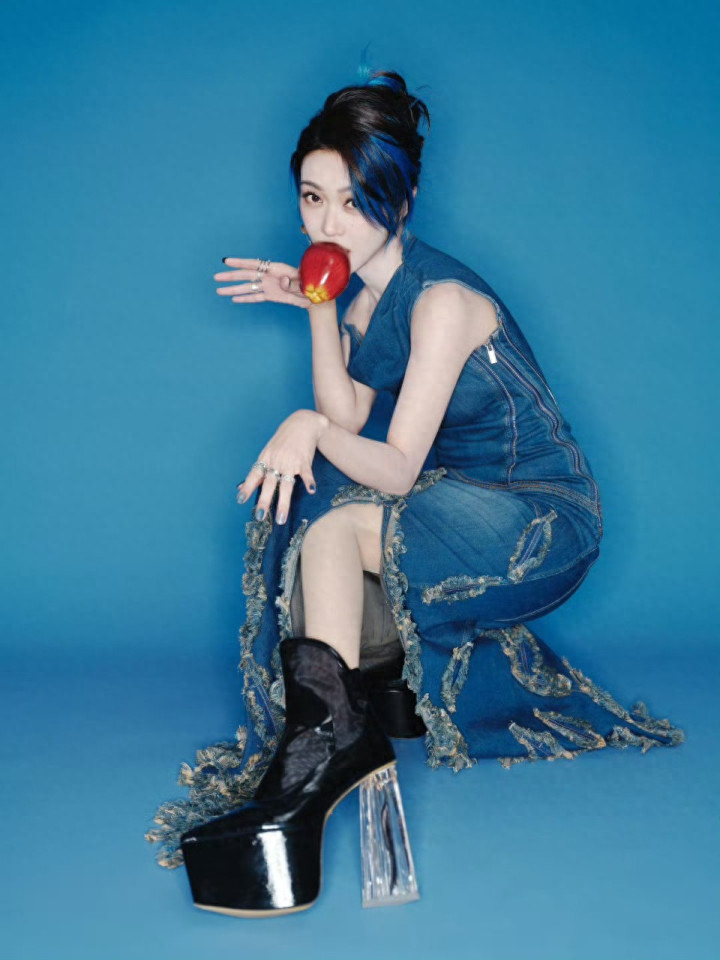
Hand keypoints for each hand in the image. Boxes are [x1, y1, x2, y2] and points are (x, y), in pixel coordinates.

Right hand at [215, 258, 310, 309]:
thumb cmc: (310, 285)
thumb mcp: (303, 281)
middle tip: (216, 277)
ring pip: (247, 288)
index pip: (254, 265)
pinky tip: (234, 299)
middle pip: (246, 276)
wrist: (315, 295)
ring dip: (233, 289)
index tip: (226, 261)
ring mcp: (268, 286)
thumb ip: (292, 282)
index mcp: (275, 269)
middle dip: (231, 276)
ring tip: (219, 291)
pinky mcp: (270, 296)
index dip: (240, 263)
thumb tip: (282, 282)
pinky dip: (245, 299)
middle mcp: (269, 276)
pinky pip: (255, 297)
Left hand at [237, 410, 328, 524]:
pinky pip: (306, 474)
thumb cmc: (283, 440)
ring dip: (283, 503)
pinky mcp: (304, 461)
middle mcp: (276, 461)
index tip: (240, 500)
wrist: (302, 423)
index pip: (254, 475)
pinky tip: (311, 491)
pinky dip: (309, 482)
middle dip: (264, 500)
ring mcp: (291, 462)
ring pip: (286, 485)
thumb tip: (242, 487)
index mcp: (266, 459)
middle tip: (259, 516)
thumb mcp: (268, 452)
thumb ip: (258, 471)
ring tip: (281, 518)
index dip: (247, 487)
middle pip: (269, 484)